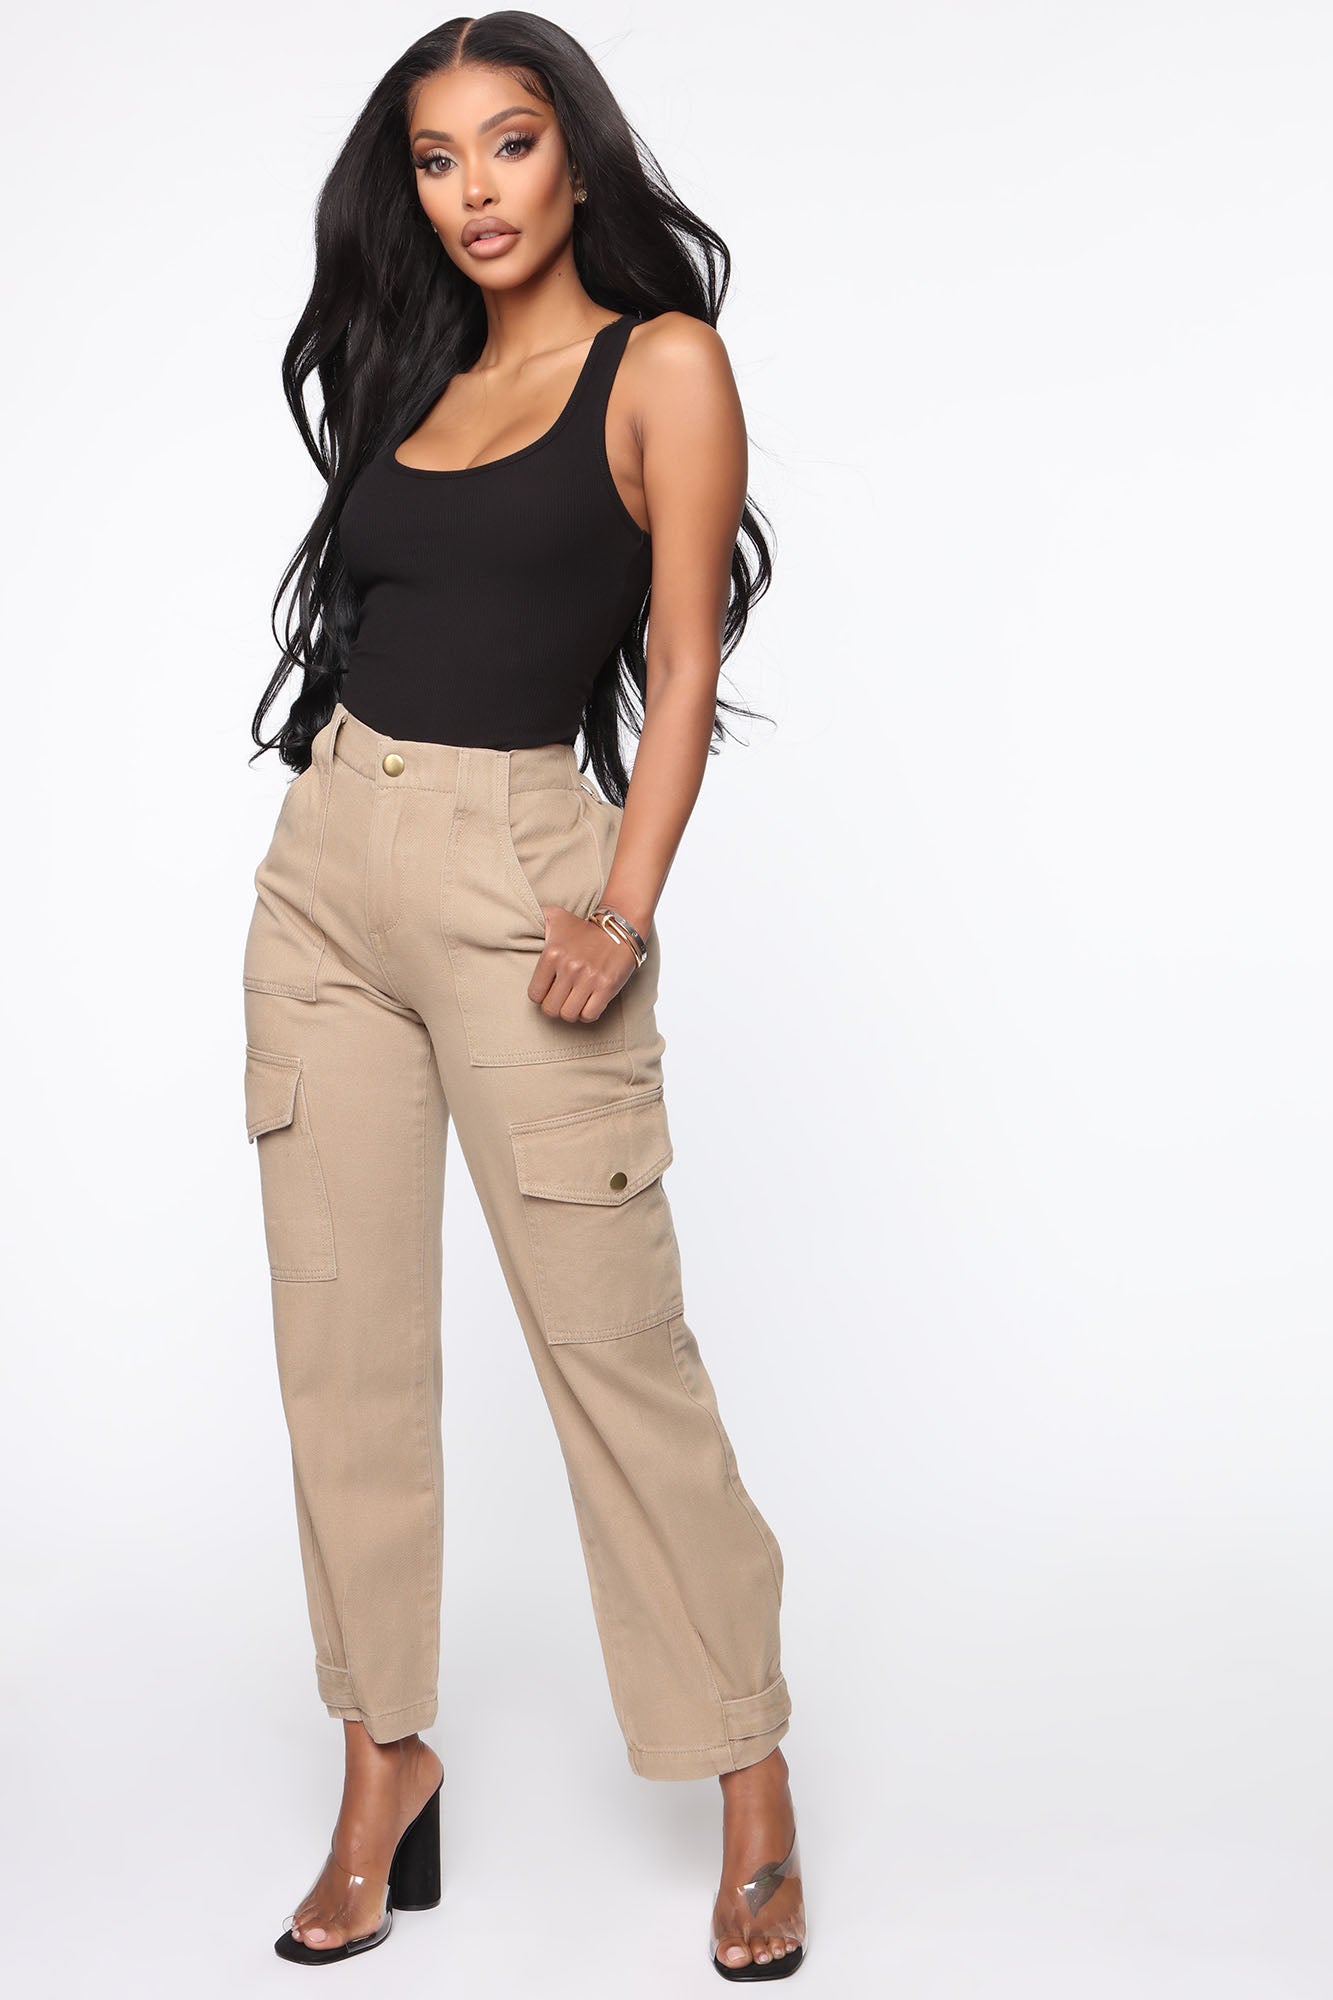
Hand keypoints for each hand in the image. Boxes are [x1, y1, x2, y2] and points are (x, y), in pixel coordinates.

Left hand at [527, 906, 637, 1023]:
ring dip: (571, 1012)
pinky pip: (590, 1015)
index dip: (541, 996)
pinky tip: (588, 1003)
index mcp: (551, 954)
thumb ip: (534, 917)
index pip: (535, 994)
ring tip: (574, 1002)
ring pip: (568, 1015)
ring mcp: (589, 978)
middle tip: (562, 999)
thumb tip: (514, 917)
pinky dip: (588, 1014)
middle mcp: (569, 967)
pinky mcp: (607, 986)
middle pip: (550, 1009)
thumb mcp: (555, 916)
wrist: (620, 928)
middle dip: (555, 1007)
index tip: (549, 990)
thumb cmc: (584, 929)